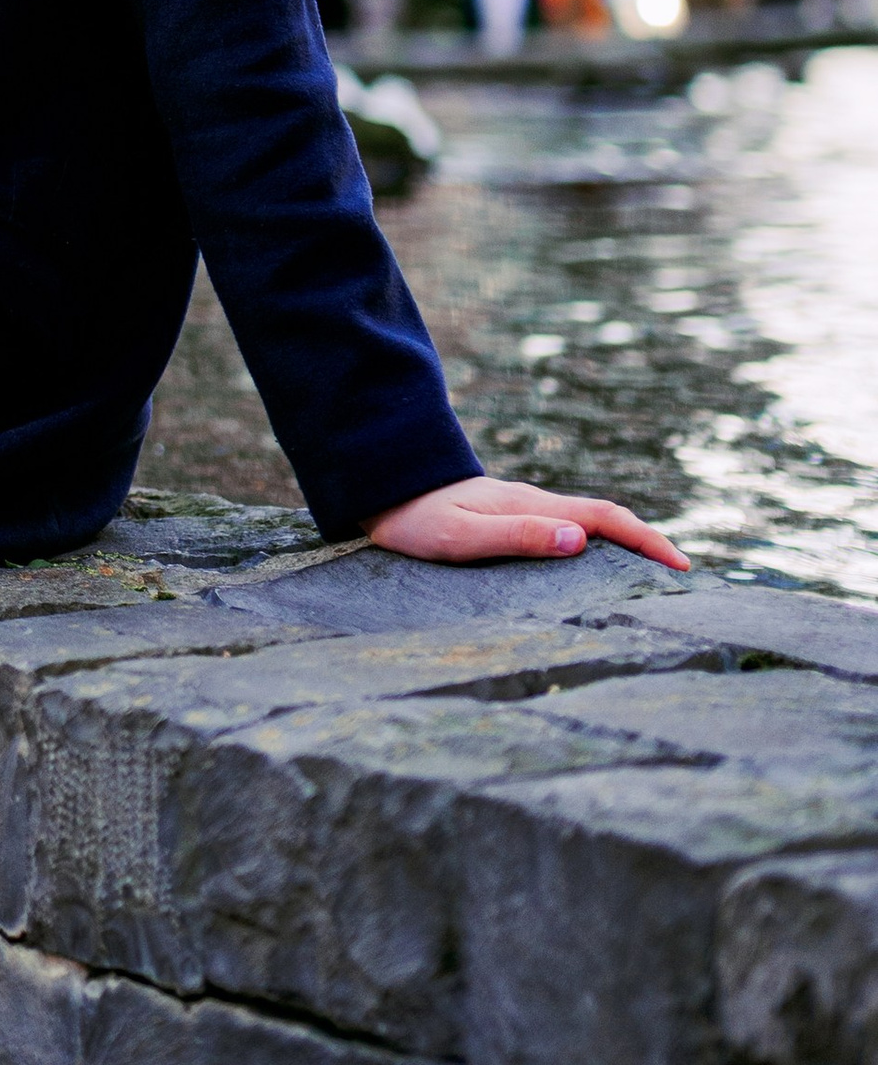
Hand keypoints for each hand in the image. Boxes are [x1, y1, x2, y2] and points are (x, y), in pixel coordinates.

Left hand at [366, 474, 688, 571]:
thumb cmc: (416, 519)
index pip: (605, 520)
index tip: (680, 566)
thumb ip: (519, 538)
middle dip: (646, 543)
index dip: (646, 541)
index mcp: (532, 506)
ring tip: (648, 575)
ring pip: (586, 523)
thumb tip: (580, 541)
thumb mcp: (463, 537)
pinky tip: (592, 564)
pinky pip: (564, 528)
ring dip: (623, 543)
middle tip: (678, 576)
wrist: (383, 488)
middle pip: (605, 519)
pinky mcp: (508, 517)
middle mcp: (534, 503)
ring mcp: (522, 508)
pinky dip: (593, 543)